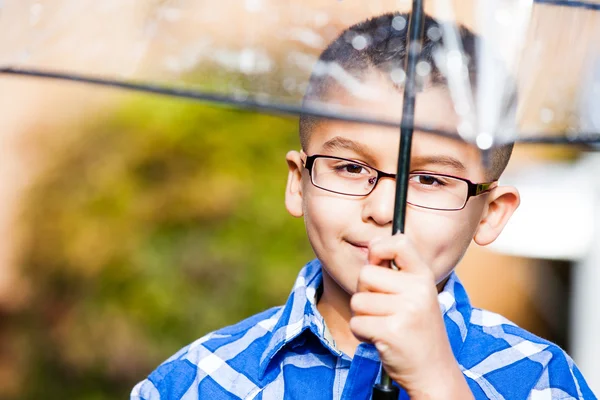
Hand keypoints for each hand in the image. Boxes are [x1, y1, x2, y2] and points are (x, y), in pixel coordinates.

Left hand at [349, 234, 472, 398]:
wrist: (434, 371)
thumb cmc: (417, 330)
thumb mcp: (415, 295)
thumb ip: (396, 273)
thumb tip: (370, 248)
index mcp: (423, 277)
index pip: (400, 242)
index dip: (379, 248)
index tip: (376, 261)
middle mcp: (418, 289)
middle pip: (366, 274)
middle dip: (365, 292)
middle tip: (382, 309)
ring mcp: (406, 310)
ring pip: (358, 300)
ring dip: (363, 316)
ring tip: (384, 326)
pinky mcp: (392, 331)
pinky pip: (357, 323)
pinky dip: (361, 334)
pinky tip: (379, 339)